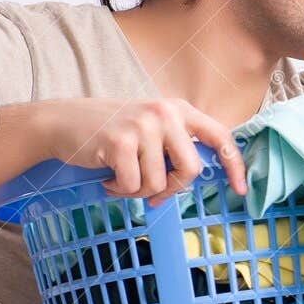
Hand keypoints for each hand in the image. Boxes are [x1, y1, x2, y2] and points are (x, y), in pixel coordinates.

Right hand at [43, 96, 246, 203]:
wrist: (63, 122)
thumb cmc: (110, 131)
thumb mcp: (151, 127)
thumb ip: (177, 144)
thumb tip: (203, 176)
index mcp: (178, 109)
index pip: (219, 136)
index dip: (234, 165)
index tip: (241, 190)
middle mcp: (165, 113)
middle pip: (191, 170)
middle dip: (172, 189)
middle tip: (154, 194)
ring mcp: (143, 126)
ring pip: (159, 183)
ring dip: (140, 191)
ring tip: (122, 177)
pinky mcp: (120, 143)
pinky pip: (133, 186)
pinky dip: (120, 190)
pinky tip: (108, 177)